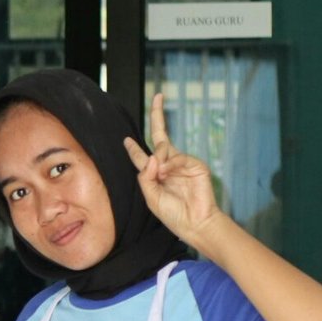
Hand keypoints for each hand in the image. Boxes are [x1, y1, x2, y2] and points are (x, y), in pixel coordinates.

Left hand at [122, 94, 222, 243]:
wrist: (195, 224)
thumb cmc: (173, 214)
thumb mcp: (150, 197)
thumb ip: (145, 177)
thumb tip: (152, 156)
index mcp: (155, 175)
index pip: (142, 158)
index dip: (133, 149)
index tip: (125, 139)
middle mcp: (168, 166)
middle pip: (160, 138)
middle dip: (158, 117)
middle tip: (158, 97)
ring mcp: (182, 164)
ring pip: (164, 149)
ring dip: (158, 160)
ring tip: (161, 176)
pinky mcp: (196, 165)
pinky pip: (177, 158)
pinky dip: (170, 165)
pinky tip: (166, 173)